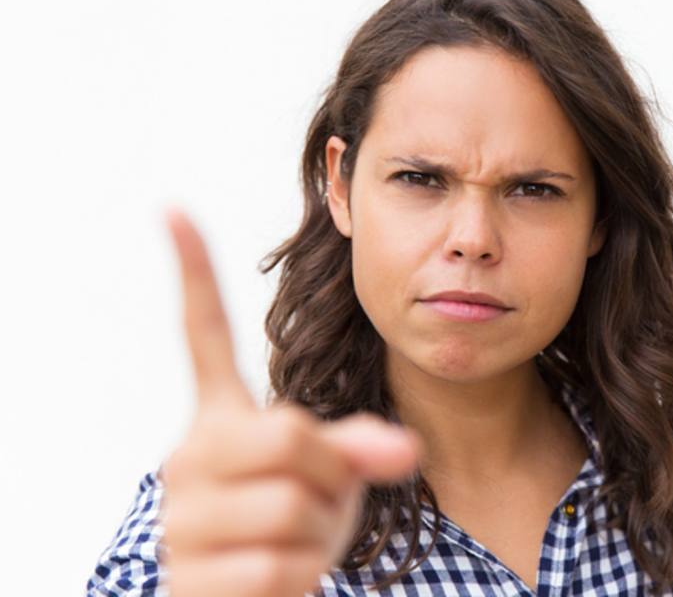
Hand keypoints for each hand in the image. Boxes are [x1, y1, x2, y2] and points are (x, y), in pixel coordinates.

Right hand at [159, 207, 420, 596]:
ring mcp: (181, 518)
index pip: (203, 336)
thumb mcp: (330, 476)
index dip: (194, 272)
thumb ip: (358, 447)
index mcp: (220, 420)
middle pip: (290, 434)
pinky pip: (280, 568)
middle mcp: (189, 457)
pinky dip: (301, 578)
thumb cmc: (291, 525)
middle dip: (329, 473)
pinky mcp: (188, 576)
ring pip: (293, 509)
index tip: (174, 206)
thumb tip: (405, 447)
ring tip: (292, 543)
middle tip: (317, 497)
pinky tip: (276, 582)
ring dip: (320, 534)